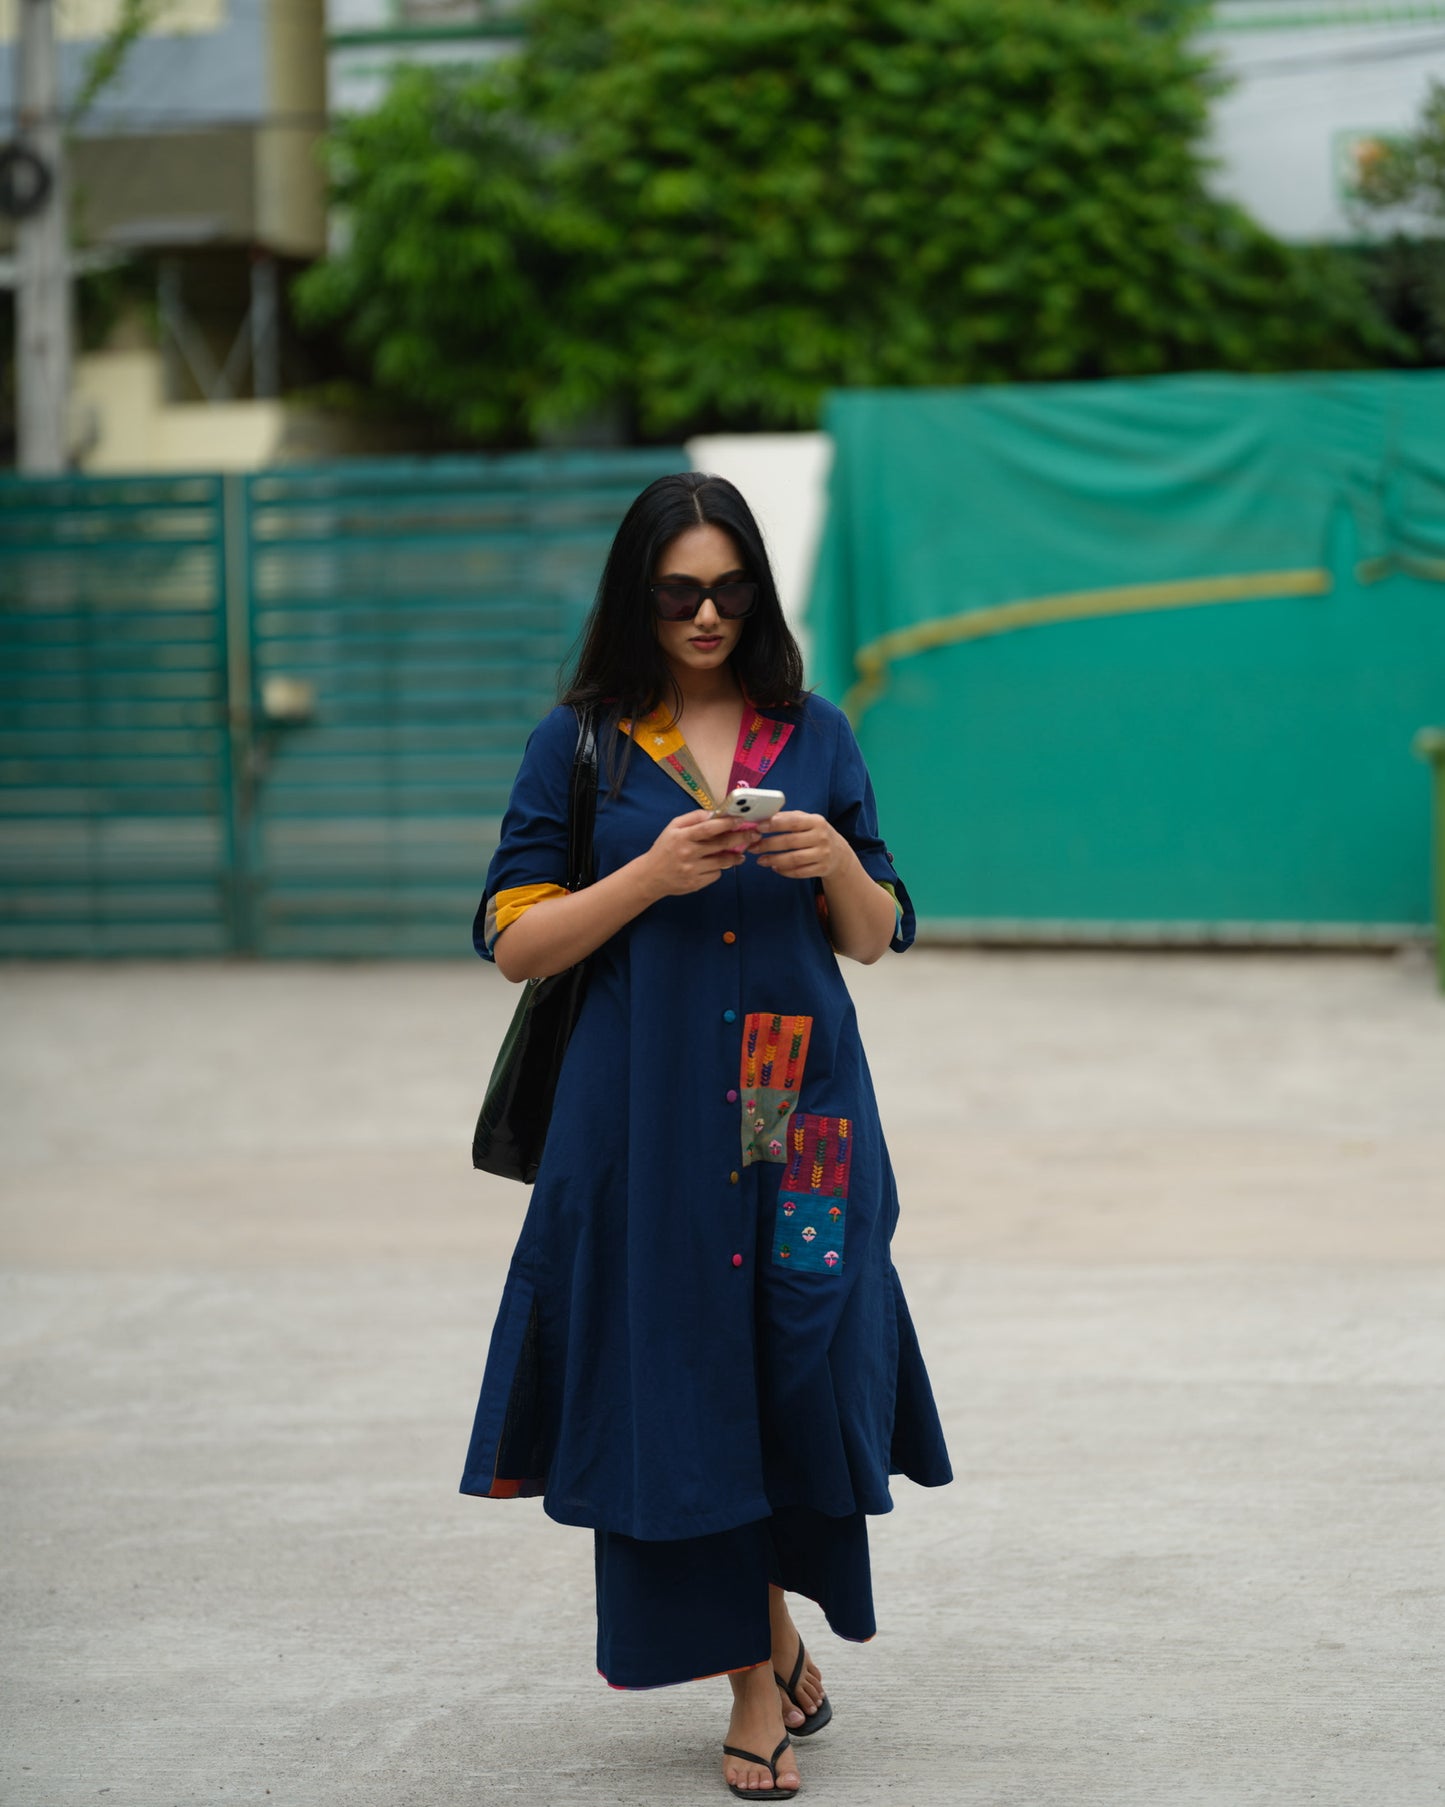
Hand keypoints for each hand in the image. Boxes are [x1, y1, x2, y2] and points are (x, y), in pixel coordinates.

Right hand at [641, 809, 761, 895]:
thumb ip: (694, 818)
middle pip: (721, 844)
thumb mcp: (673, 827)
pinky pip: (716, 874)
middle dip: (741, 838)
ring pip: (723, 862)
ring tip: (741, 854)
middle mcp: (688, 853)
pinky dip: (719, 869)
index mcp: (682, 837)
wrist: (650, 876)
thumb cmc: (664, 848)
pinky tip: (717, 865)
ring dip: (736, 857)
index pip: (709, 828)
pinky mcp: (696, 883)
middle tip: (754, 835)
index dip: (728, 823)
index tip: (742, 820)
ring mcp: (692, 870)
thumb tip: (715, 813)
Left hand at [754, 811, 844, 879]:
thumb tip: (764, 818)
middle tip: (753, 847)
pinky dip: (784, 871)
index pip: (792, 822)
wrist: (839, 853)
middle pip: (790, 842)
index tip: (758, 827)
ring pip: (793, 859)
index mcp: (816, 821)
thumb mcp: (807, 820)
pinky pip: (799, 872)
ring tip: (760, 860)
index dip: (774, 824)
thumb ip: (788, 818)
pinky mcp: (822, 869)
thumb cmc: (816, 833)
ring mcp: (823, 854)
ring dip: (773, 860)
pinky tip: (774, 867)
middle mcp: (821, 837)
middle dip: (768, 845)